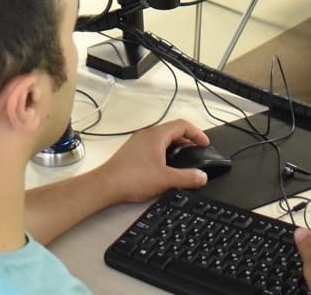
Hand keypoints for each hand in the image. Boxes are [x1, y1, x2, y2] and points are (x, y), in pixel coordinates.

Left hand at [96, 118, 210, 202]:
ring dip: (176, 148)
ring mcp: (138, 143)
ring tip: (184, 161)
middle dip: (188, 141)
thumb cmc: (131, 178)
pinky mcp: (132, 153)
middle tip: (197, 152)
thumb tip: (202, 177)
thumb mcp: (166, 179)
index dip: (197, 133)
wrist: (106, 186)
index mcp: (156, 136)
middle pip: (172, 131)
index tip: (205, 144)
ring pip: (162, 140)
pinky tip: (166, 169)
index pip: (182, 125)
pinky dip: (165, 154)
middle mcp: (146, 135)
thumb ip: (187, 178)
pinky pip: (153, 147)